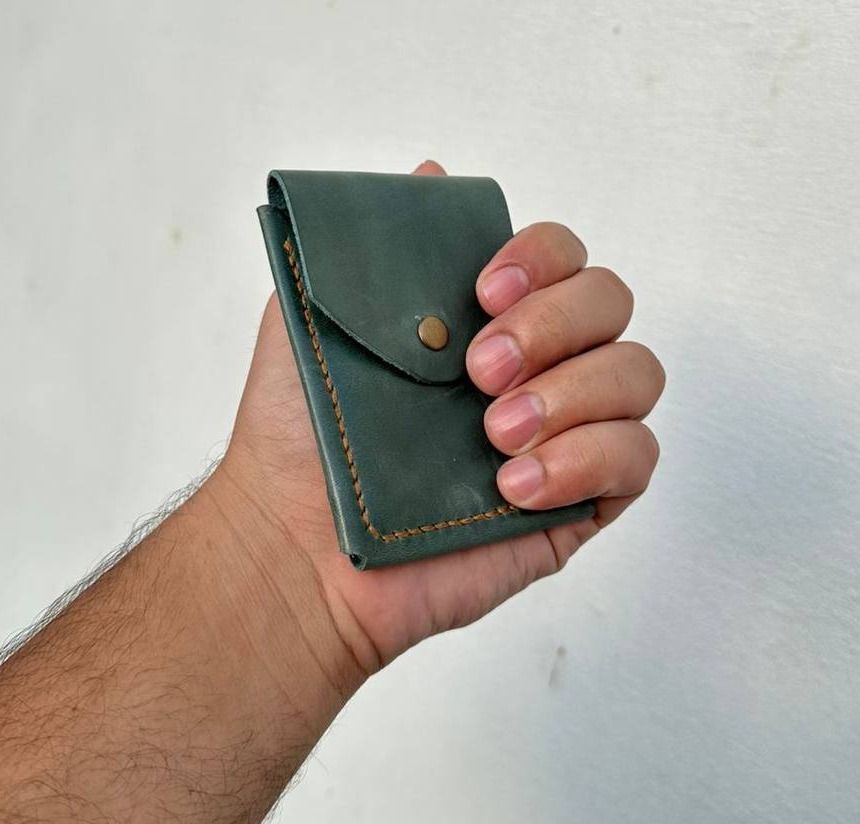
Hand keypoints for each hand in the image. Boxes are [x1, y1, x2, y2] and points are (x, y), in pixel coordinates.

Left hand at [219, 160, 663, 676]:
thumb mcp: (312, 315)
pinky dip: (585, 460)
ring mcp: (562, 434)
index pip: (559, 255)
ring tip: (491, 433)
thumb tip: (432, 175)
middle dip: (553, 325)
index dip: (541, 255)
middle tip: (477, 372)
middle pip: (609, 301)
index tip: (482, 291)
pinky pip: (637, 459)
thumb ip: (372, 244)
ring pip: (637, 373)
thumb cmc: (297, 434)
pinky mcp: (577, 503)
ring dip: (571, 394)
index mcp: (482, 321)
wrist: (293, 542)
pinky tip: (512, 485)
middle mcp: (533, 369)